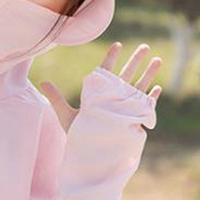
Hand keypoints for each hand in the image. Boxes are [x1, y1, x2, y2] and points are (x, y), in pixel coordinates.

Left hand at [40, 43, 162, 133]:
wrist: (89, 155)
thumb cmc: (77, 134)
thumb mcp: (65, 114)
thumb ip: (56, 98)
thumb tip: (41, 81)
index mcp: (98, 94)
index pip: (105, 72)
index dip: (111, 58)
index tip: (117, 44)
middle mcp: (113, 98)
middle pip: (126, 74)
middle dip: (135, 60)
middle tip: (145, 46)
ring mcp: (124, 108)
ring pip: (139, 87)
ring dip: (148, 74)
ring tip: (158, 59)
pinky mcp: (133, 120)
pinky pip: (145, 106)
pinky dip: (151, 98)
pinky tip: (158, 87)